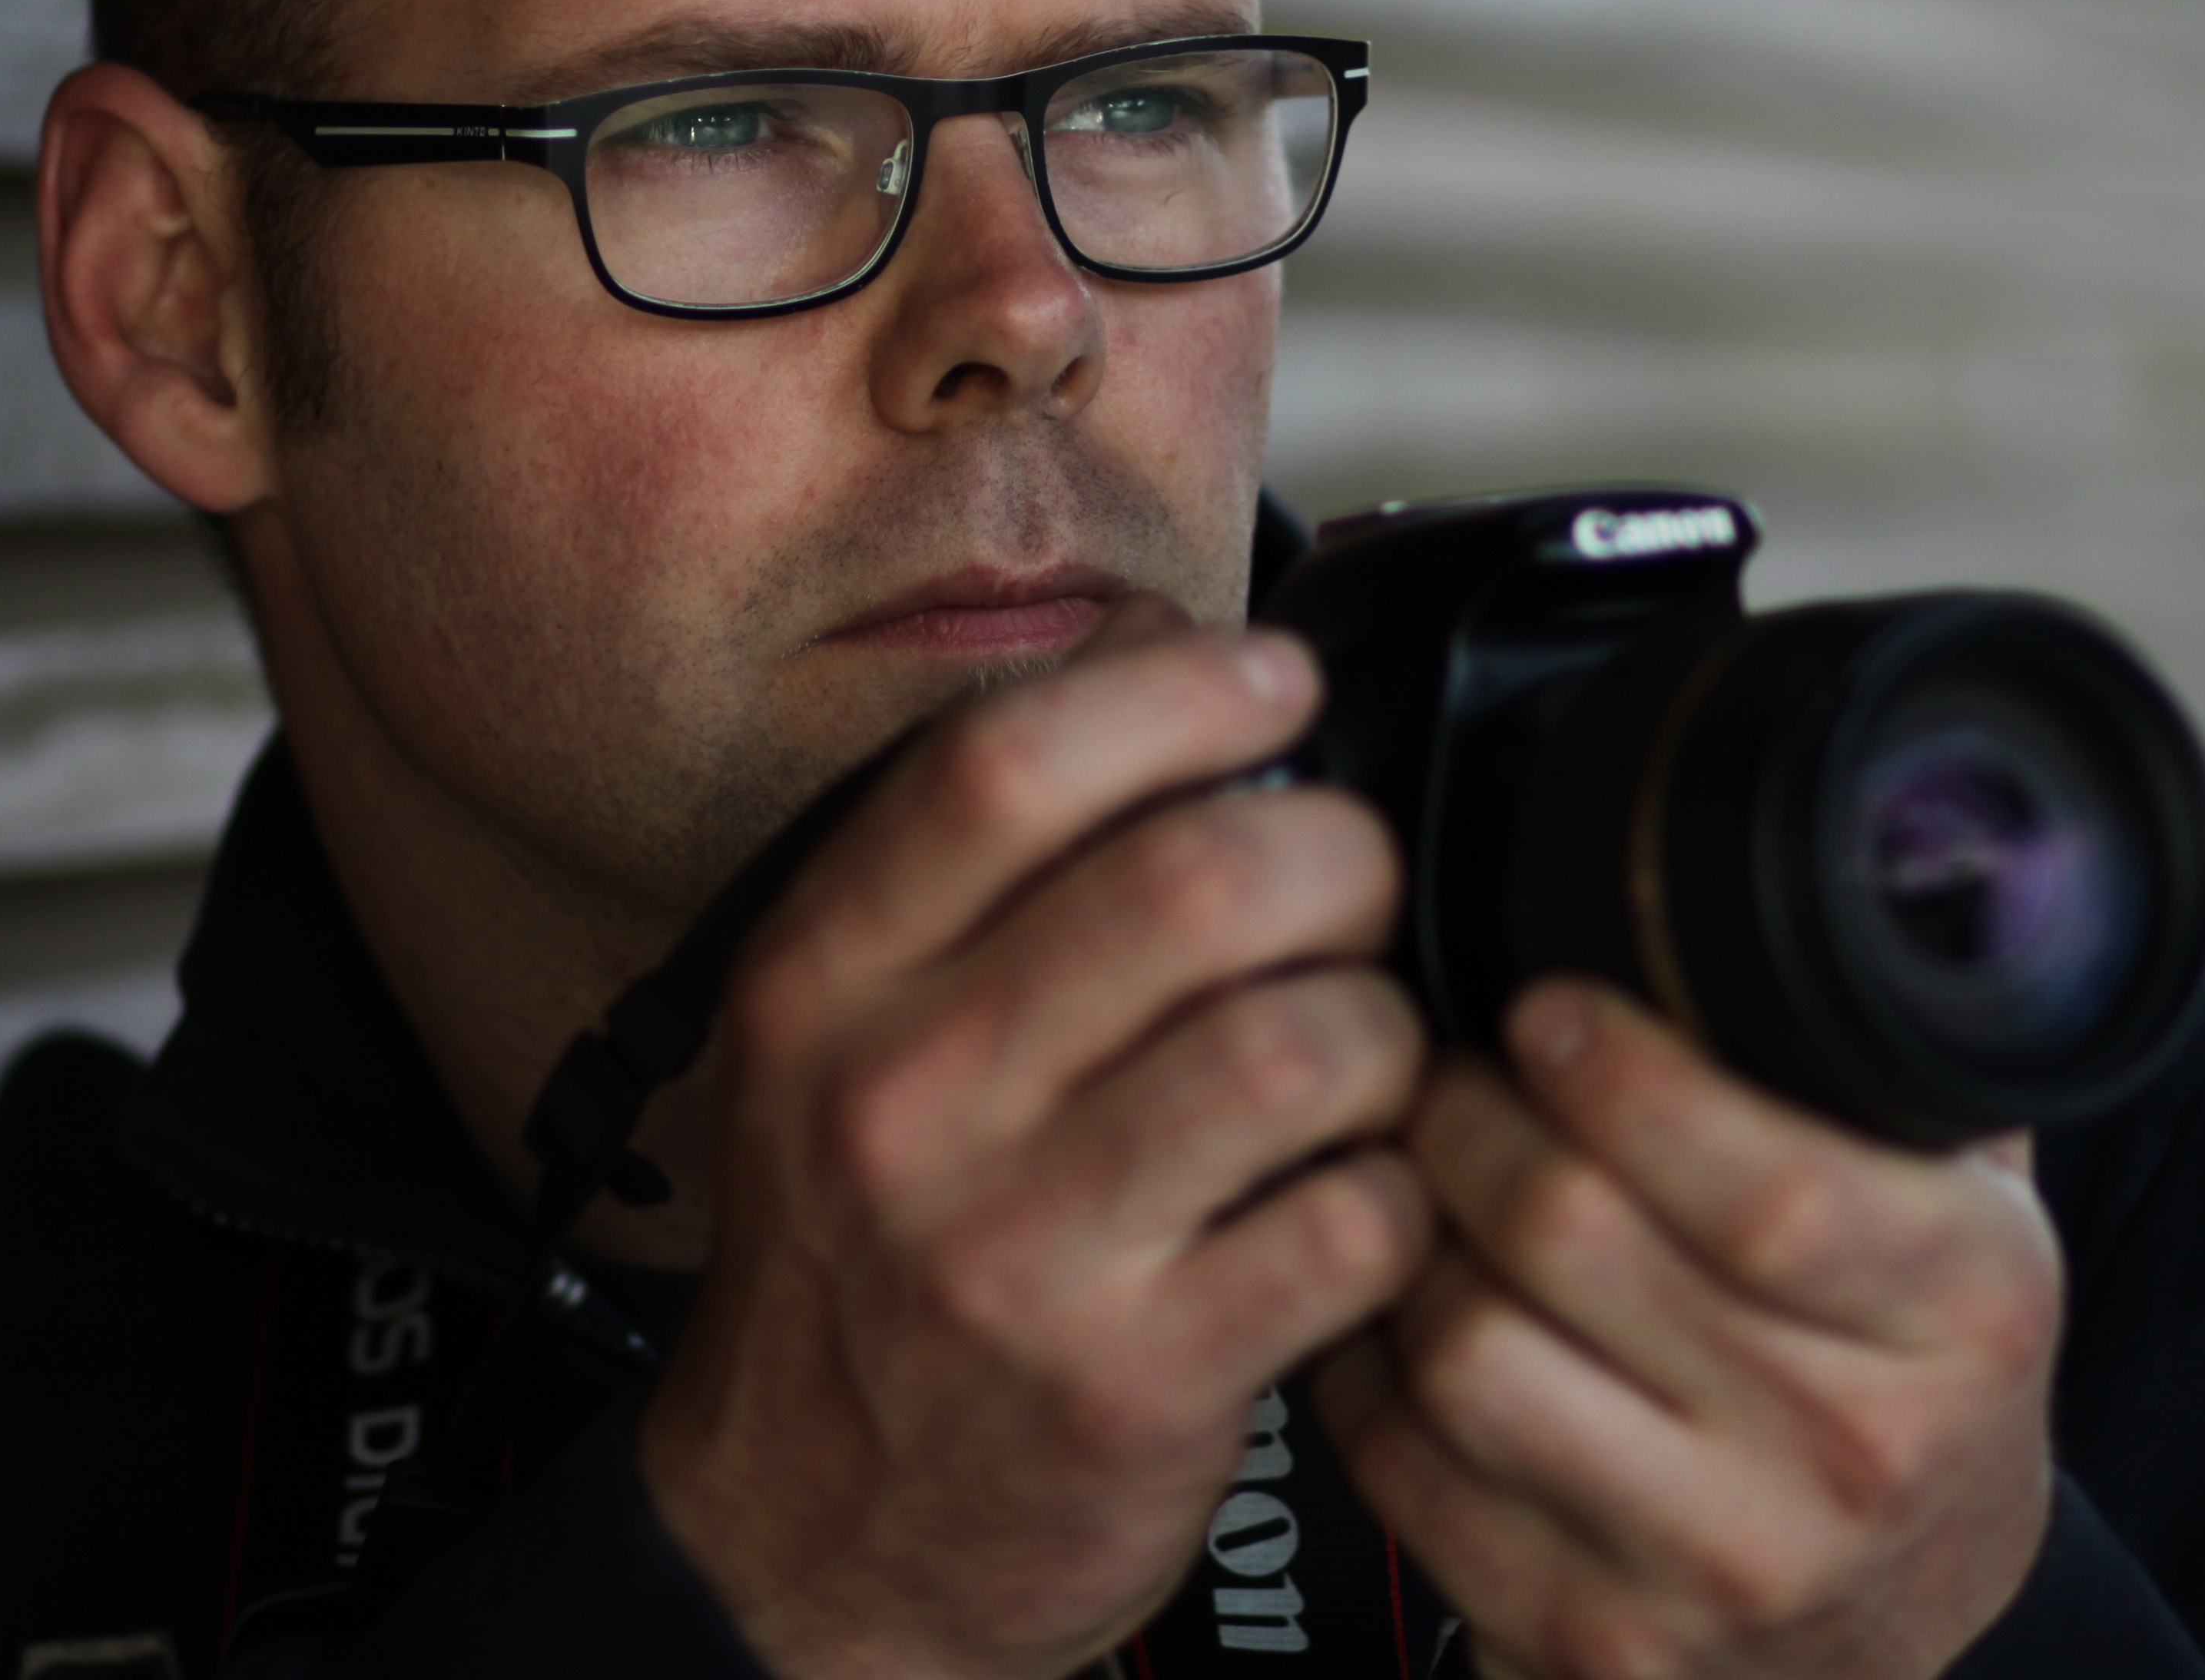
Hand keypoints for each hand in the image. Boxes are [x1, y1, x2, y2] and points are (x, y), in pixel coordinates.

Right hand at [640, 602, 1433, 1679]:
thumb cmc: (865, 1258)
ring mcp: (1017, 1251)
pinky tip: (1356, 1195)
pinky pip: (1353, 1223)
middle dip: (1336, 854)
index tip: (1276, 680)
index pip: (1008, 764)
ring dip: (1381, 1031)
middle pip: (1195, 882)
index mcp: (824, 981)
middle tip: (1356, 884)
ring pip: (1302, 1044)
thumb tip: (1161, 654)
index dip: (1182, 690)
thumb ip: (976, 860)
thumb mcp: (840, 1034)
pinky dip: (1395, 1193)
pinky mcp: (1136, 1383)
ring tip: (1360, 1055)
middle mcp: (901, 1102)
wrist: (809, 1549)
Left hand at [1317, 981, 2056, 1679]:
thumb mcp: (1963, 1215)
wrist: (1894, 1638)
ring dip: (1406, 1242)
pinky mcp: (1595, 1644)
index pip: (1766, 1181)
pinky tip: (1385, 1312)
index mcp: (1965, 1310)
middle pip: (1574, 1239)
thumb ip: (1897, 1057)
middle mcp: (1857, 1451)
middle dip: (1469, 1120)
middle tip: (1444, 1074)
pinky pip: (1406, 1466)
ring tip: (1414, 1187)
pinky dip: (1363, 1369)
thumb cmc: (1901, 1378)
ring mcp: (1723, 1566)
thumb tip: (1858, 858)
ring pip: (1467, 1349)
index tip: (1541, 1008)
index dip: (1618, 1075)